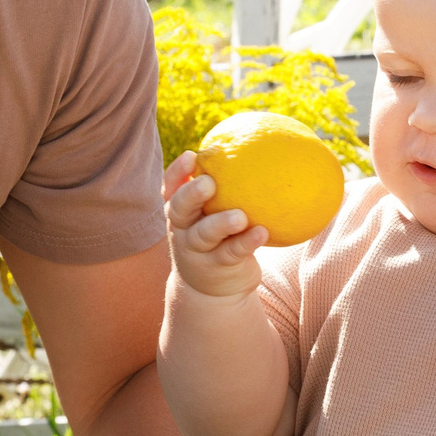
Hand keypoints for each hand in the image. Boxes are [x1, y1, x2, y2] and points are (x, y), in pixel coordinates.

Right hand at [164, 151, 265, 299]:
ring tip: (240, 216)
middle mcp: (182, 229)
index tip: (192, 155)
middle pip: (179, 208)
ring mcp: (195, 251)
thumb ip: (229, 188)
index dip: (177, 172)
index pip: (171, 187)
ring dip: (220, 224)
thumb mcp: (215, 214)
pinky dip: (245, 242)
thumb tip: (264, 147)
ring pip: (203, 234)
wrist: (213, 289)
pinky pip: (230, 253)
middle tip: (209, 183)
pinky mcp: (214, 268)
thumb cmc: (220, 238)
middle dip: (191, 194)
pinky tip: (262, 232)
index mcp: (180, 210)